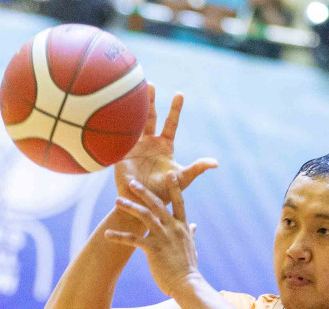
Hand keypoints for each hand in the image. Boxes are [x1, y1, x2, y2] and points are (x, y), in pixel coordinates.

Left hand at [106, 175, 200, 297]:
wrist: (187, 284)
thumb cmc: (188, 268)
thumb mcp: (192, 247)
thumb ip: (191, 234)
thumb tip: (194, 226)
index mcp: (182, 227)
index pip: (179, 202)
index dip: (174, 187)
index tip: (169, 173)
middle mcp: (173, 228)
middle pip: (157, 204)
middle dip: (144, 192)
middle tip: (131, 183)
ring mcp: (163, 237)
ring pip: (144, 216)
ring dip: (129, 207)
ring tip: (117, 201)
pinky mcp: (152, 249)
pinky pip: (132, 239)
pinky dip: (119, 236)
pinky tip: (107, 234)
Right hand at [114, 90, 215, 214]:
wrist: (143, 203)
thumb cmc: (164, 193)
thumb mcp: (183, 179)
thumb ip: (197, 168)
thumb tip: (216, 163)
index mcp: (165, 146)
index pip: (171, 123)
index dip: (175, 109)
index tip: (180, 94)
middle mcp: (150, 142)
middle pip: (150, 116)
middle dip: (150, 101)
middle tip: (150, 84)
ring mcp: (135, 146)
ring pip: (133, 122)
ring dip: (131, 108)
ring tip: (129, 91)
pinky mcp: (121, 154)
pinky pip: (118, 137)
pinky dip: (116, 125)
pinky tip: (111, 110)